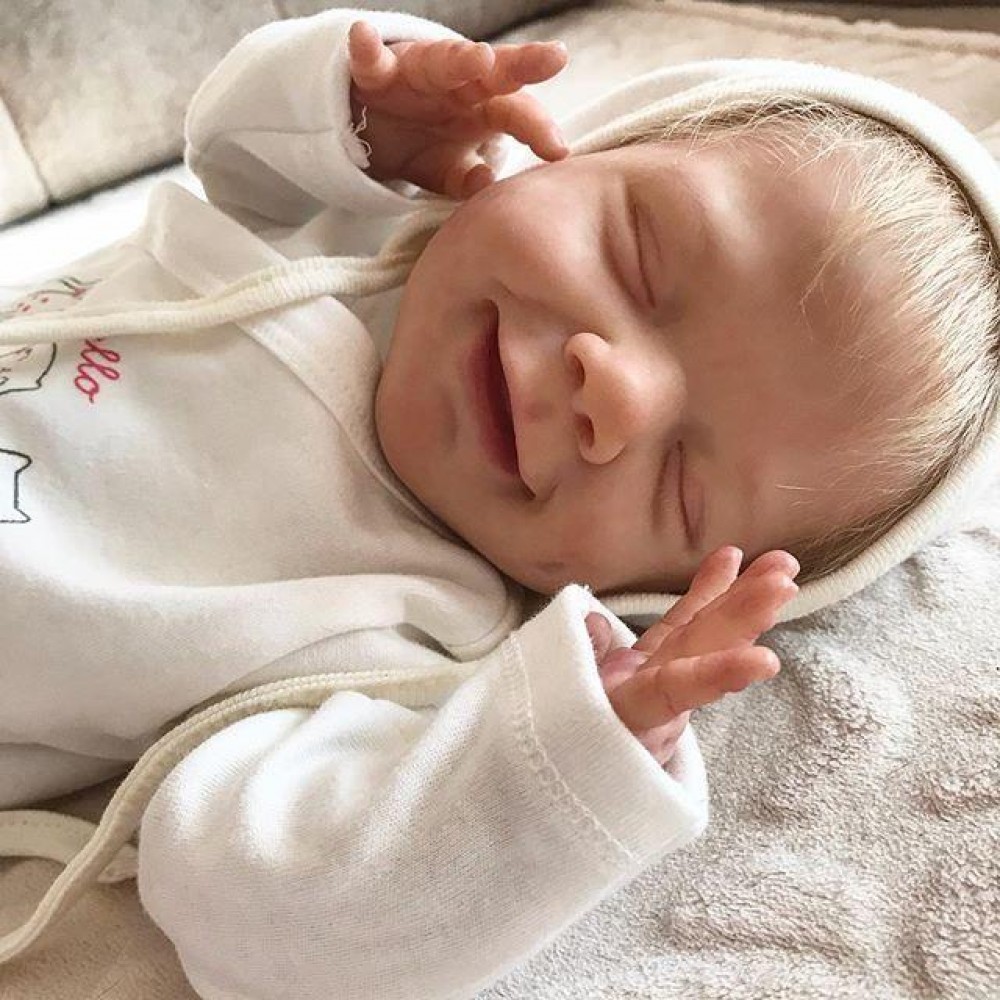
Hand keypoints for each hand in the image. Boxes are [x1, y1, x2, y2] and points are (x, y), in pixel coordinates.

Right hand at [347, 21, 569, 198]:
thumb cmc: (421, 144)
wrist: (371, 131)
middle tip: (554, 60)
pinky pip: (371, 62)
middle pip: (494, 73)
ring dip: (460, 59)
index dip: (537, 128)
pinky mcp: (377, 75)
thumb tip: (486, 184)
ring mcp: (418, 74)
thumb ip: (465, 179)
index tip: (559, 150)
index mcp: (481, 107)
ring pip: (441, 61)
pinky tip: (364, 36)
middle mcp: (457, 84)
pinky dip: (366, 49)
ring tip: (480, 59)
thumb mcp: (446, 170)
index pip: (516, 112)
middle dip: (523, 65)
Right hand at [585, 546, 799, 766]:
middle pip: (702, 650)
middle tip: (782, 584)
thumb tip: (595, 622)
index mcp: (633, 711)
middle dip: (743, 616)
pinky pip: (682, 624)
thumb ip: (581, 663)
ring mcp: (656, 674)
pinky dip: (705, 594)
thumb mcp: (565, 713)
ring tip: (781, 566)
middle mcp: (654, 691)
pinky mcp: (653, 663)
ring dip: (741, 598)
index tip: (766, 660)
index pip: (677, 690)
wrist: (569, 765)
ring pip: (702, 634)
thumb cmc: (569, 743)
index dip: (720, 673)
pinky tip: (730, 560)